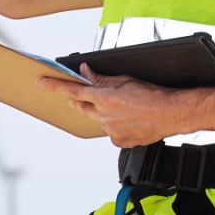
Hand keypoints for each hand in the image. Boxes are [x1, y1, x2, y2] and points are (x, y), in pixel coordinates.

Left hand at [38, 63, 190, 146]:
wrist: (171, 114)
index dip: (55, 86)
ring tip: (121, 107)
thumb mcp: (125, 80)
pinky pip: (109, 131)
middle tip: (87, 95)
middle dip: (80, 99)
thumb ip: (101, 79)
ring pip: (96, 119)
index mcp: (105, 98)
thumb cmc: (152, 95)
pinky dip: (113, 124)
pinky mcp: (119, 142)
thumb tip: (85, 72)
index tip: (42, 82)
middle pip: (81, 107)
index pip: (73, 90)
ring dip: (100, 112)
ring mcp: (111, 130)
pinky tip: (127, 119)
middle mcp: (105, 116)